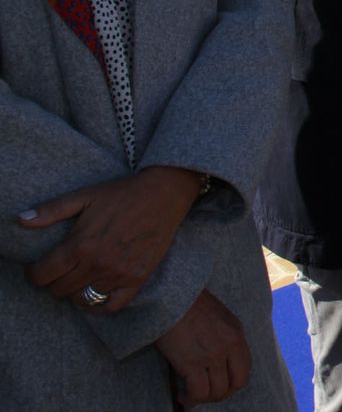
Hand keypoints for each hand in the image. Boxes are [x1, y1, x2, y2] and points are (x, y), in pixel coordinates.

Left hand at [19, 166, 204, 310]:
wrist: (164, 194)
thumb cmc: (122, 193)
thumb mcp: (85, 196)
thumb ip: (51, 210)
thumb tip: (21, 220)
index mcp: (80, 245)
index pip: (43, 275)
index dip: (33, 274)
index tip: (36, 269)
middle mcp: (98, 264)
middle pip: (59, 289)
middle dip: (52, 282)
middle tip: (57, 271)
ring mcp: (118, 274)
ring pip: (82, 298)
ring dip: (73, 291)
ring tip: (76, 278)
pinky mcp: (137, 279)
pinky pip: (111, 306)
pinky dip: (98, 305)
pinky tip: (93, 295)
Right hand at [155, 289, 250, 406]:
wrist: (171, 296)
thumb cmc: (189, 304)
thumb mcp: (219, 317)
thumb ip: (226, 337)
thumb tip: (221, 361)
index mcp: (237, 334)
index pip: (245, 369)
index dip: (233, 383)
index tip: (220, 386)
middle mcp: (230, 346)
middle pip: (236, 384)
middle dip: (221, 395)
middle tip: (206, 394)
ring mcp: (213, 355)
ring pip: (217, 391)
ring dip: (203, 398)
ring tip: (191, 395)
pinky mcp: (192, 362)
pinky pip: (198, 392)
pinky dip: (190, 399)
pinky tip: (182, 396)